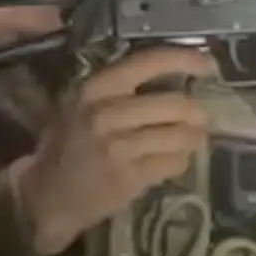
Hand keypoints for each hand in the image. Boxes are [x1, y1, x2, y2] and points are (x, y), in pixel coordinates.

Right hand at [17, 46, 216, 255]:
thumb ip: (122, 88)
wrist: (46, 195)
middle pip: (175, 104)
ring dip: (193, 138)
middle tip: (200, 118)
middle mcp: (106, 114)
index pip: (149, 62)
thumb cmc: (68, 144)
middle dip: (197, 113)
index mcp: (95, 89)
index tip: (210, 65)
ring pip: (180, 135)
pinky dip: (180, 161)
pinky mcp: (130, 178)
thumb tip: (178, 75)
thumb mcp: (83, 104)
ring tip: (192, 140)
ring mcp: (119, 148)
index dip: (186, 60)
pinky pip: (174, 162)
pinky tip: (173, 161)